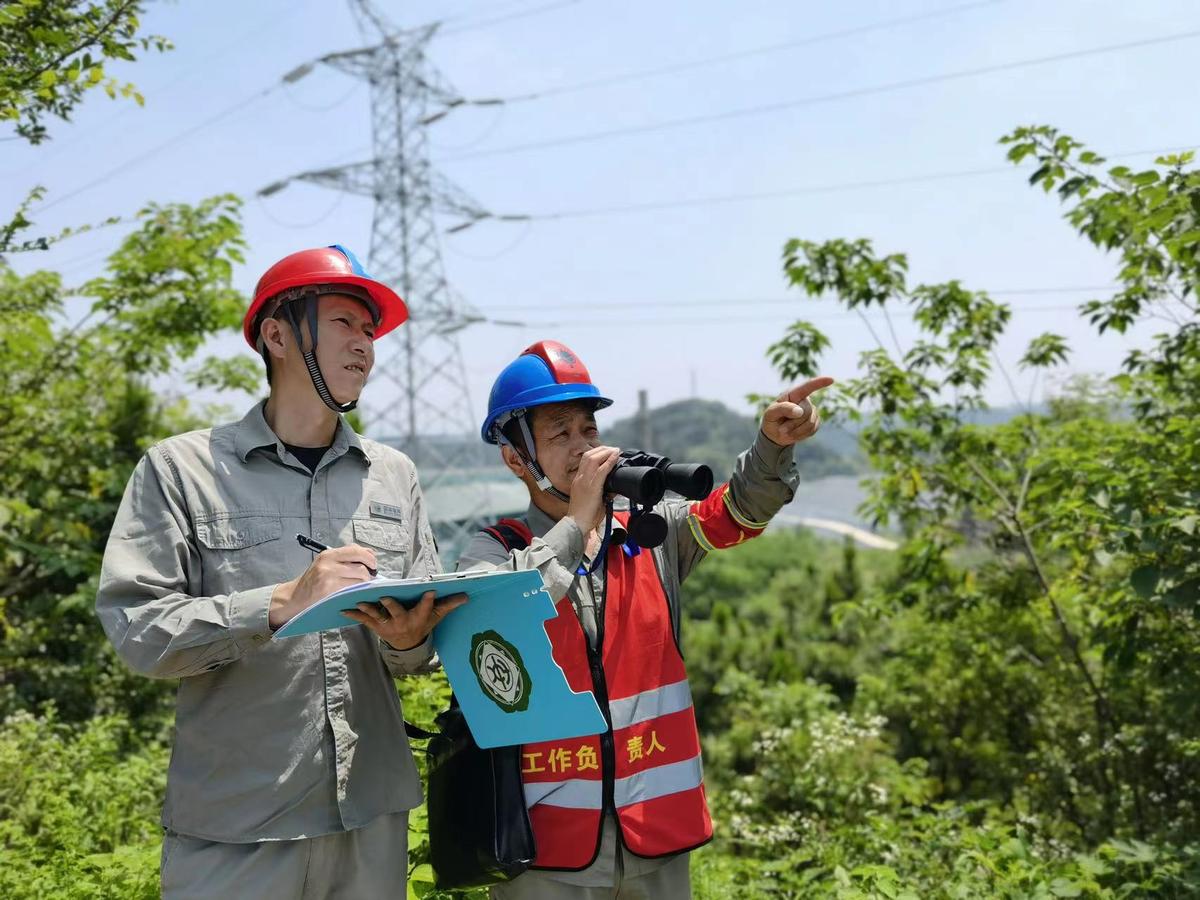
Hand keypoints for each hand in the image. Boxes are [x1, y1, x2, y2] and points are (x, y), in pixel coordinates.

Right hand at [269, 544, 377, 629]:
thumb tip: (369, 553)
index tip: (373, 563)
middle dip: (371, 569)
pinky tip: (356, 591)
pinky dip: (359, 589)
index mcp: (329, 554)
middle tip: (371, 575)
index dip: (369, 556)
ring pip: (361, 575)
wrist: (295, 597)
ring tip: (362, 584)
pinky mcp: (330, 589)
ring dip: (366, 581)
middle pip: (362, 561)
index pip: (356, 549)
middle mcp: (329, 562)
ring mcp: (329, 576)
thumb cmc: (313, 581)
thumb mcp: (325, 563)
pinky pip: (353, 587)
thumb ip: (344, 557)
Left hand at [343, 590, 467, 649]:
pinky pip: (364, 620)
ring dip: (369, 609)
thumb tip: (466, 595)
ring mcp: (388, 625)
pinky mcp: (376, 626)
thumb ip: (448, 604)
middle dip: (392, 606)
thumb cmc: (422, 624)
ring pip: (378, 616)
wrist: (406, 644)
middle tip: (385, 598)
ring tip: (360, 603)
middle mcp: (403, 622)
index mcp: (419, 618)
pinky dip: (354, 615)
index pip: (425, 608)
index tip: (431, 591)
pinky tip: (343, 609)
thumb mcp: (436, 616)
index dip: (428, 601)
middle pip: (398, 613)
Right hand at [567, 445, 619, 533]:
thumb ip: (603, 493)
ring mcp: (584, 482)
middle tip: (613, 449)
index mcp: (579, 481)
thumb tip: (615, 490)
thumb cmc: (584, 515)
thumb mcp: (593, 500)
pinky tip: (615, 457)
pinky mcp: (591, 488)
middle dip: (602, 449)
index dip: (597, 453)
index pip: (586, 460)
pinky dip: (609, 462)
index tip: (607, 452)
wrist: (577, 524)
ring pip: (593, 459)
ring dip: (606, 452)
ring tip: (615, 451)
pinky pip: (601, 470)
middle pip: (588, 456)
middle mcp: (580, 478)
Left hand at [761, 376, 834, 445]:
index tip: (831, 380)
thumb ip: (783, 409)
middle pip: (806, 411)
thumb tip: (800, 411)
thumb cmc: (772, 419)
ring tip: (785, 431)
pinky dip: (800, 435)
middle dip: (793, 423)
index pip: (807, 387)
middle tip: (781, 429)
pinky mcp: (816, 423)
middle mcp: (805, 401)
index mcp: (793, 394)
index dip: (819, 383)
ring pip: (809, 422)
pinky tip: (793, 433)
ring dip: (795, 431)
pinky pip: (812, 430)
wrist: (775, 433)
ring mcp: (812, 411)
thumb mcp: (771, 413)